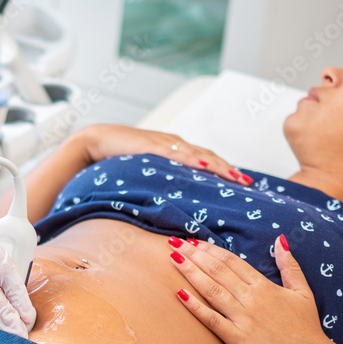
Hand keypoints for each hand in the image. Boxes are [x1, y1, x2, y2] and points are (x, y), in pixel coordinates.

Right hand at [76, 123, 252, 184]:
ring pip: (198, 155)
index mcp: (175, 151)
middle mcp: (174, 144)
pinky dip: (194, 160)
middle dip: (229, 170)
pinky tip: (206, 166)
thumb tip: (173, 202)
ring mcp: (165, 143)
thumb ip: (159, 181)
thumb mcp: (144, 172)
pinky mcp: (152, 146)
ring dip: (219, 166)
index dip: (225, 172)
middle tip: (248, 184)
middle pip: (209, 158)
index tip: (243, 184)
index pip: (206, 162)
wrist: (94, 142)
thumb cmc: (117, 158)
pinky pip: (177, 154)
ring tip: (236, 178)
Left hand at [169, 235, 342, 343]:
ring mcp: (244, 319)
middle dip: (193, 254)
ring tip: (172, 258)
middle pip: (217, 271)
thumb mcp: (303, 292)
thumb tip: (280, 240)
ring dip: (190, 272)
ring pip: (212, 290)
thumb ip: (290, 266)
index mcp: (265, 286)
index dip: (210, 249)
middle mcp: (252, 299)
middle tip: (173, 242)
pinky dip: (195, 306)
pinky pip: (212, 320)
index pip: (231, 261)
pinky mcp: (238, 340)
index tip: (193, 241)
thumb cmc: (307, 328)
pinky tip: (179, 293)